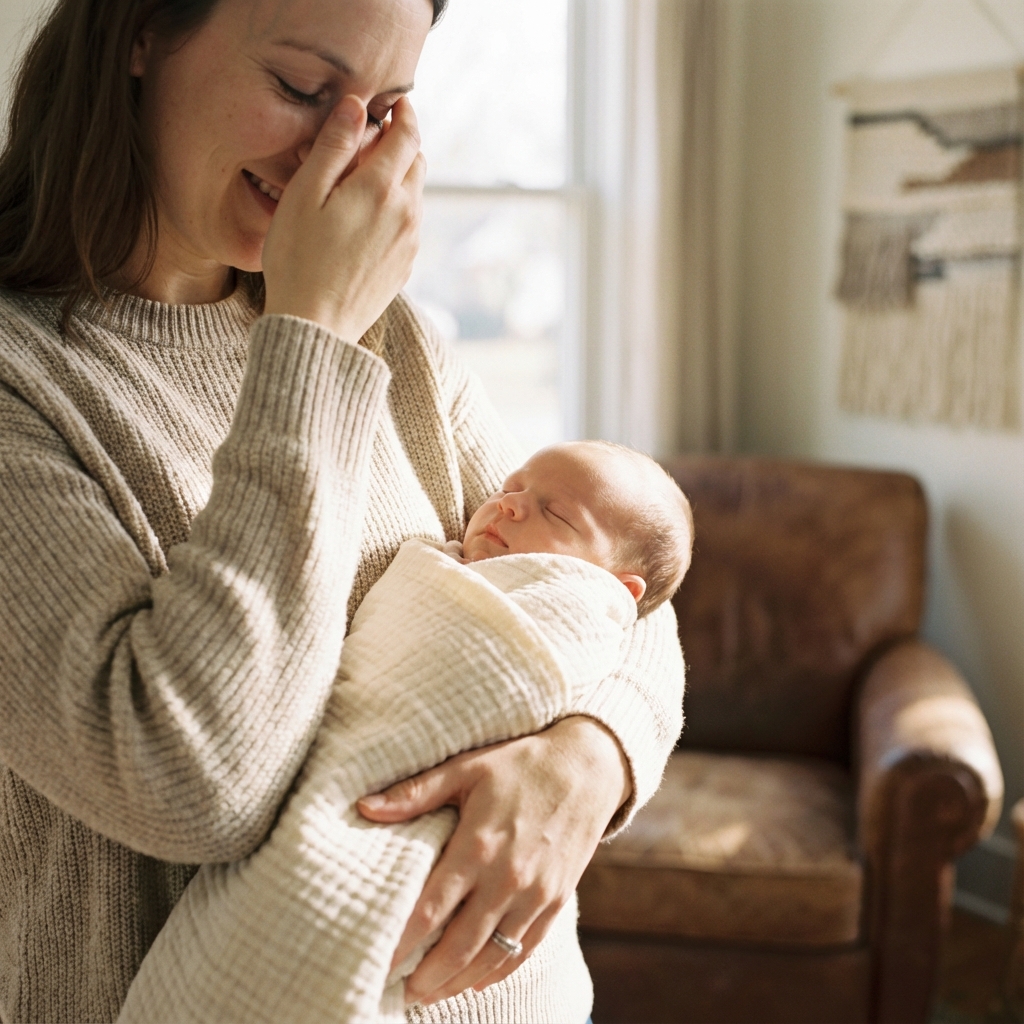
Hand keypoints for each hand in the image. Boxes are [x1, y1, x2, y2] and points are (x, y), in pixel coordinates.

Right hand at [262, 94, 424, 340]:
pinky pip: (407, 226)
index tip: (393, 104)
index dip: (403, 113)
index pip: (408, 135)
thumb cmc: (298, 260)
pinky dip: (393, 212)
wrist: (315, 326)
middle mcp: (407, 214)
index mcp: (382, 189)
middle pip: (417, 163)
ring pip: (414, 195)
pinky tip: (361, 223)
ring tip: (358, 185)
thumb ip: (333, 146)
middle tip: (367, 143)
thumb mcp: (304, 194)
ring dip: (396, 180)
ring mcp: (410, 244)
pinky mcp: (405, 267)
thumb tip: (356, 107)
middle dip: (399, 145)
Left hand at [356, 716, 630, 1005]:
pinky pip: (523, 950)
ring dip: (458, 982)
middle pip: (459, 946)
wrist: (587, 768)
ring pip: (491, 956)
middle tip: (399, 991)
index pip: (430, 910)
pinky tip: (475, 979)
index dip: (402, 943)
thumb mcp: (466, 768)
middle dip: (426, 977)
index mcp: (478, 846)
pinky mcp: (556, 901)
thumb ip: (415, 793)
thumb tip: (364, 807)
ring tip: (429, 993)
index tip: (378, 962)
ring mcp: (535, 895)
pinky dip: (497, 971)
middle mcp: (507, 878)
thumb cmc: (521, 764)